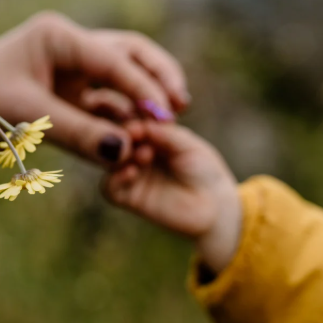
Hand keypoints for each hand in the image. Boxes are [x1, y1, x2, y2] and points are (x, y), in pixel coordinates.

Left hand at [0, 11, 189, 164]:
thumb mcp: (27, 117)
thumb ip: (77, 134)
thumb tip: (124, 153)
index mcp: (57, 36)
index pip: (112, 58)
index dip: (142, 87)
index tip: (166, 116)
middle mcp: (68, 44)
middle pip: (128, 52)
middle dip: (157, 76)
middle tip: (180, 107)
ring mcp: (71, 64)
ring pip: (123, 71)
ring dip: (145, 93)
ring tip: (169, 121)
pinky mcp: (70, 87)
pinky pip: (107, 95)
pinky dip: (124, 111)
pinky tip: (139, 133)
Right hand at [103, 121, 241, 273]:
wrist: (214, 206)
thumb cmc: (203, 170)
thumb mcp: (187, 145)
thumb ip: (164, 134)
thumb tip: (140, 124)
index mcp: (147, 133)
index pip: (128, 118)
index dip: (130, 116)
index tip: (140, 118)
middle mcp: (133, 151)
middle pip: (112, 137)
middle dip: (123, 134)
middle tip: (136, 134)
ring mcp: (128, 173)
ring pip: (107, 161)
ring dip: (121, 155)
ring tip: (144, 154)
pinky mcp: (127, 197)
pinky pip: (109, 188)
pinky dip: (116, 178)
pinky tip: (132, 172)